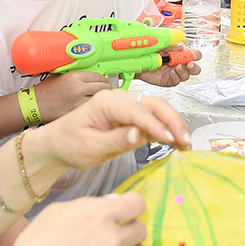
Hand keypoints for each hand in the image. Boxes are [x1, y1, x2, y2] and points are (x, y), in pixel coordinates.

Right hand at [0, 194, 153, 245]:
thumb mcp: (57, 212)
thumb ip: (90, 204)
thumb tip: (114, 202)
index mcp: (99, 214)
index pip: (138, 203)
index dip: (131, 208)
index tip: (124, 214)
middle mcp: (112, 239)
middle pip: (141, 229)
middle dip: (128, 231)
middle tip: (112, 239)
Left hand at [28, 88, 190, 172]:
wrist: (58, 144)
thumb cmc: (70, 144)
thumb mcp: (90, 147)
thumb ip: (116, 140)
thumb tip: (139, 134)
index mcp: (106, 101)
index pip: (138, 111)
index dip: (157, 125)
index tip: (171, 140)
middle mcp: (119, 98)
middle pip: (153, 104)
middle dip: (173, 121)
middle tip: (187, 142)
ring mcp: (126, 106)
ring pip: (157, 109)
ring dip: (173, 124)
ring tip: (186, 144)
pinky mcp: (130, 116)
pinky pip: (153, 119)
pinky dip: (167, 129)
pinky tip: (177, 142)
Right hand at [34, 71, 109, 120]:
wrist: (35, 105)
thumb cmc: (47, 90)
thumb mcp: (61, 75)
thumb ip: (77, 74)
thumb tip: (94, 74)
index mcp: (74, 77)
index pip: (99, 76)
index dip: (103, 79)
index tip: (104, 81)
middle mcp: (78, 89)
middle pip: (103, 88)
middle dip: (106, 88)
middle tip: (105, 90)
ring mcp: (78, 103)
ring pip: (99, 100)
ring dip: (102, 99)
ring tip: (100, 99)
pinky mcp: (76, 114)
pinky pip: (91, 109)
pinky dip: (94, 108)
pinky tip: (91, 107)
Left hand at [136, 48, 200, 86]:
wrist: (139, 60)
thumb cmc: (151, 51)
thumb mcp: (162, 45)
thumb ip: (171, 46)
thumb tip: (180, 47)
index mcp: (181, 54)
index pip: (194, 55)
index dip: (196, 55)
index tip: (193, 55)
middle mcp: (180, 64)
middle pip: (194, 68)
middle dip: (194, 67)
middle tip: (189, 64)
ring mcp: (175, 73)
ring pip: (186, 76)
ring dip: (183, 71)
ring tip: (177, 67)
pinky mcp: (168, 81)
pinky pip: (175, 81)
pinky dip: (175, 77)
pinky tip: (172, 73)